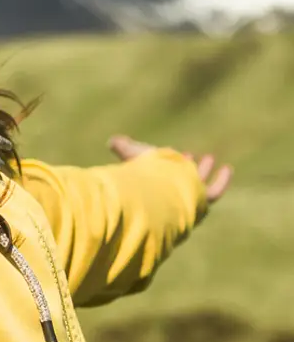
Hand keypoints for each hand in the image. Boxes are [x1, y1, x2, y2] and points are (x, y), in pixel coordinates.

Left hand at [108, 134, 232, 203]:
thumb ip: (124, 147)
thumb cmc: (143, 173)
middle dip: (184, 167)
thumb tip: (113, 141)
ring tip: (209, 157)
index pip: (159, 177)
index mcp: (151, 187)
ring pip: (197, 186)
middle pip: (178, 182)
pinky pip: (214, 192)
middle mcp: (168, 196)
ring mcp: (185, 199)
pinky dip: (222, 181)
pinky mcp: (201, 201)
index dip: (165, 164)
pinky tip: (228, 169)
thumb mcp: (132, 155)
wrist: (157, 190)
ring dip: (203, 171)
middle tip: (189, 155)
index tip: (173, 151)